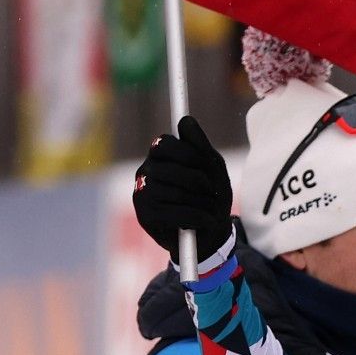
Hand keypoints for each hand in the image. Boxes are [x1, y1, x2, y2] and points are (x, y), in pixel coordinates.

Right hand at [133, 115, 233, 263]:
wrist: (212, 234)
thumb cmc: (212, 196)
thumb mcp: (213, 168)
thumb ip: (200, 145)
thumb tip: (186, 120)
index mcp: (160, 156)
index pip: (165, 143)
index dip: (190, 156)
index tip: (208, 169)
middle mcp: (145, 172)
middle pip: (172, 169)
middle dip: (200, 182)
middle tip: (214, 194)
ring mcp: (141, 194)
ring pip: (172, 191)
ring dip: (200, 202)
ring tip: (210, 209)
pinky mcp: (145, 216)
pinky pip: (172, 212)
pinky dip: (196, 217)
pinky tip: (205, 222)